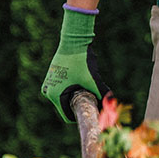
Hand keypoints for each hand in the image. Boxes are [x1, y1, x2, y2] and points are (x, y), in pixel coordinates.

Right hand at [42, 8, 109, 122]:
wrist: (73, 41)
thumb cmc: (81, 60)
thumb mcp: (92, 79)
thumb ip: (101, 92)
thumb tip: (111, 102)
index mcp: (55, 95)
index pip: (67, 116)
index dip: (80, 115)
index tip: (91, 112)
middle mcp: (47, 91)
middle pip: (66, 107)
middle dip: (79, 103)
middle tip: (91, 95)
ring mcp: (48, 84)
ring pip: (65, 98)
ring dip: (75, 96)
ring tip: (85, 85)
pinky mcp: (51, 78)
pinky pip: (61, 90)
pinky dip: (71, 89)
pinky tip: (79, 80)